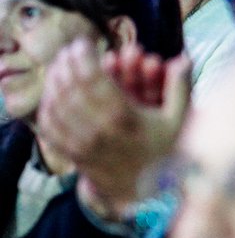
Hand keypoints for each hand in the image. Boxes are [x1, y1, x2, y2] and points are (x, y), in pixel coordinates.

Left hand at [37, 40, 190, 220]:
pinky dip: (48, 108)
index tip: (84, 43)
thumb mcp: (180, 119)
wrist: (151, 193)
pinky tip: (52, 95)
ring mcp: (83, 143)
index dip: (85, 57)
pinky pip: (51, 128)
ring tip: (59, 67)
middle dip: (67, 64)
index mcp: (124, 117)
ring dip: (55, 82)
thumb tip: (183, 58)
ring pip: (57, 106)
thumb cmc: (167, 151)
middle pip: (71, 88)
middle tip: (69, 50)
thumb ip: (180, 86)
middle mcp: (99, 129)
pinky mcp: (74, 154)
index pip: (93, 79)